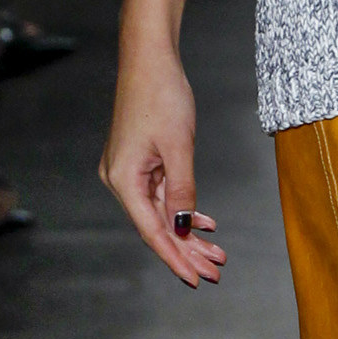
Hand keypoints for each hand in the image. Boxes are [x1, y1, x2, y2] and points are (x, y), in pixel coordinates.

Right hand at [99, 31, 224, 288]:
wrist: (150, 59)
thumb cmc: (161, 95)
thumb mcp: (179, 147)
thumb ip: (182, 190)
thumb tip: (183, 227)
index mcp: (123, 179)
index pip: (152, 231)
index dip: (175, 258)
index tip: (196, 279)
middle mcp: (120, 179)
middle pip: (157, 226)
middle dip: (187, 251)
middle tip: (216, 272)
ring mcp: (128, 171)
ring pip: (162, 213)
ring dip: (189, 233)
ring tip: (217, 254)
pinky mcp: (139, 161)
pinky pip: (162, 194)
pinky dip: (183, 209)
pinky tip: (204, 224)